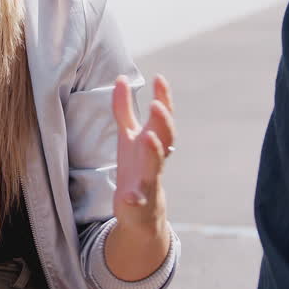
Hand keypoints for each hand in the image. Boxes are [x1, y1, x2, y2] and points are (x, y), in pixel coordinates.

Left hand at [111, 74, 175, 233]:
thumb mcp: (128, 135)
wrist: (141, 210)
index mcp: (152, 140)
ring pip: (156, 166)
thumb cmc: (136, 166)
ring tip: (147, 137)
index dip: (163, 98)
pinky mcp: (139, 201)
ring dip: (154, 151)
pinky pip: (139, 199)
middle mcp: (155, 158)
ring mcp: (149, 179)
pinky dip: (136, 197)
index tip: (159, 78)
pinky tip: (130, 196)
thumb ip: (124, 108)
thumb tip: (121, 77)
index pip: (163, 117)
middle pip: (166, 138)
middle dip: (163, 122)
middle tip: (156, 105)